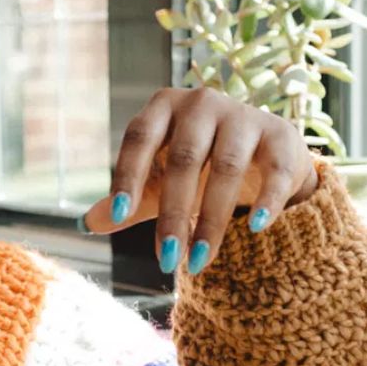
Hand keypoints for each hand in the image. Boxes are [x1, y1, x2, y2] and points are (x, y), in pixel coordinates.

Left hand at [78, 90, 319, 268]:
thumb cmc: (200, 169)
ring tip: (198, 263)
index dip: (128, 175)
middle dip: (174, 213)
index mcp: (165, 108)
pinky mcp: (280, 134)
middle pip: (184, 158)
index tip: (120, 216)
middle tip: (166, 261)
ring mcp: (244, 115)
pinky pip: (274, 168)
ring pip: (226, 167)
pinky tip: (257, 228)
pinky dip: (267, 199)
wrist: (262, 157)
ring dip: (212, 220)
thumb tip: (86, 223)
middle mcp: (203, 103)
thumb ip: (129, 200)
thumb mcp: (160, 183)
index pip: (140, 137)